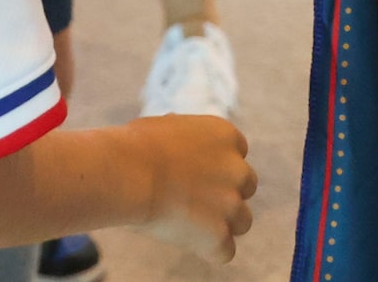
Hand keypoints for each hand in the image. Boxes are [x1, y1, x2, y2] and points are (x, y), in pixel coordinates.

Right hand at [128, 113, 257, 262]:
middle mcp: (238, 169)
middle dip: (225, 196)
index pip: (238, 156)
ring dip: (222, 225)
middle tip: (195, 202)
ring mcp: (231, 204)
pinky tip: (188, 243)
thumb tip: (175, 136)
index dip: (217, 169)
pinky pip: (225, 252)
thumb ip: (185, 137)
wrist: (131, 172)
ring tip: (190, 225)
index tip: (196, 177)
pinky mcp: (219, 235)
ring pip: (242, 222)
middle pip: (246, 188)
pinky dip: (209, 251)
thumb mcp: (168, 126)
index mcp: (226, 137)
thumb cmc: (136, 147)